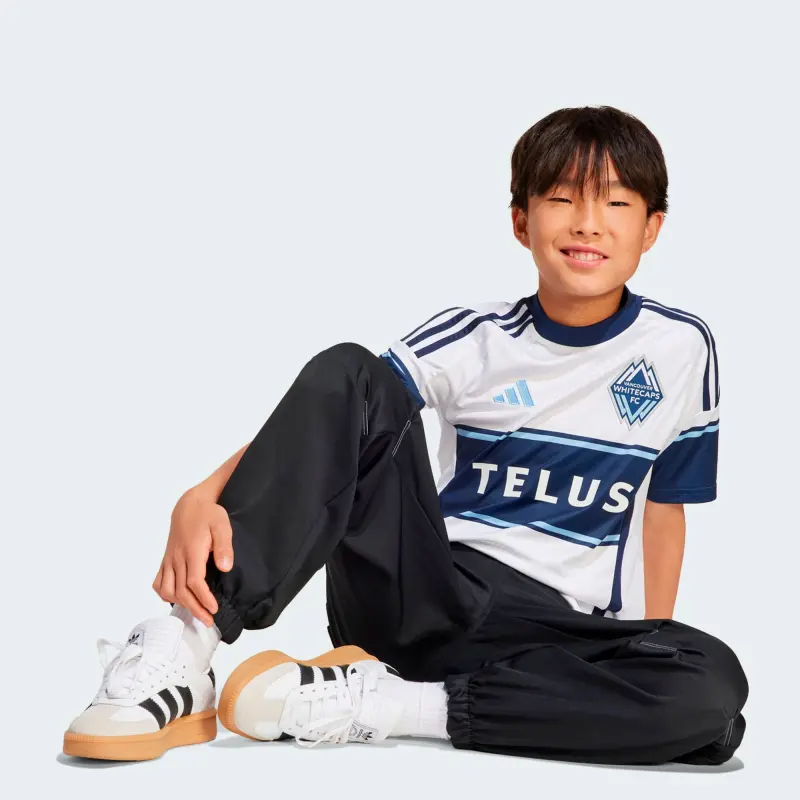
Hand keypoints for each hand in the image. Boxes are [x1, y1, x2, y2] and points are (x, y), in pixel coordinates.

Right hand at [152, 490, 233, 625]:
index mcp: (191, 551)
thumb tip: (224, 566)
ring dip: (180, 604)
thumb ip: (224, 546)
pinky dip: (164, 594)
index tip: (214, 609)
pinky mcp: (165, 560)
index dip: (203, 598)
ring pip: (167, 589)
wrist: (189, 505)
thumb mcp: (222, 525)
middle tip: (208, 621)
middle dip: (194, 608)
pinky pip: (158, 581)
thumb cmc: (208, 515)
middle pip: (180, 590)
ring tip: (196, 612)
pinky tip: (176, 598)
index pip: (194, 581)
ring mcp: (169, 560)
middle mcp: (177, 558)